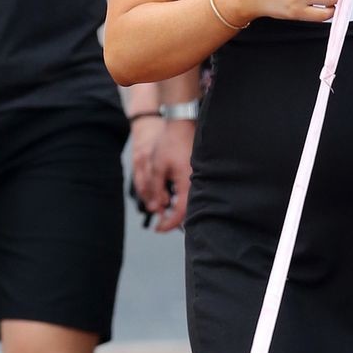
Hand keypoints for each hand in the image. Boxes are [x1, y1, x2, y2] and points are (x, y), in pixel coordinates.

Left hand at [131, 116, 193, 232]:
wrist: (182, 124)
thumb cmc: (170, 143)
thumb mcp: (157, 167)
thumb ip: (155, 189)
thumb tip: (155, 207)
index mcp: (186, 183)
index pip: (180, 213)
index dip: (169, 224)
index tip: (158, 228)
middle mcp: (195, 183)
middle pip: (187, 211)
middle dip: (172, 220)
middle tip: (160, 223)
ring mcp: (197, 178)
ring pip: (189, 203)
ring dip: (176, 210)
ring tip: (162, 210)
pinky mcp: (196, 174)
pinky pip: (189, 193)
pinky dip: (180, 200)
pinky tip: (170, 198)